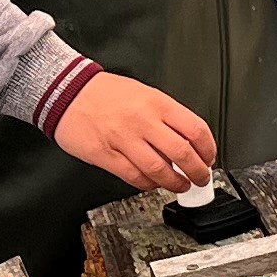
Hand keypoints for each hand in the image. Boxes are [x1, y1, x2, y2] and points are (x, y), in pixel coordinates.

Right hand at [53, 71, 218, 190]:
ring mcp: (124, 139)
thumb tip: (188, 140)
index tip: (209, 158)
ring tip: (180, 185)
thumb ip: (166, 116)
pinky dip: (148, 184)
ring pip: (159, 170)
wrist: (67, 91)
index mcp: (157, 103)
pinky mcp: (105, 155)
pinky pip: (134, 176)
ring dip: (175, 183)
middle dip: (197, 172)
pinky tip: (152, 183)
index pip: (195, 129)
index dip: (208, 149)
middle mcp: (143, 121)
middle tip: (200, 178)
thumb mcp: (144, 93)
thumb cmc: (105, 93)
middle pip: (182, 153)